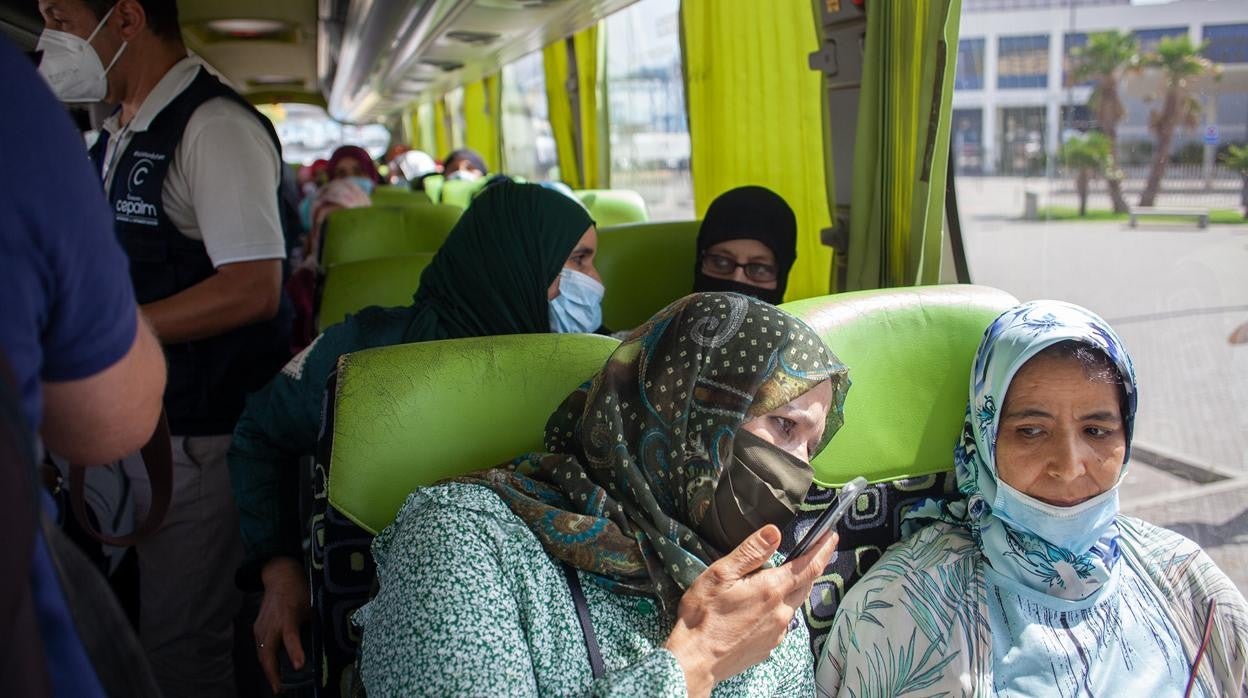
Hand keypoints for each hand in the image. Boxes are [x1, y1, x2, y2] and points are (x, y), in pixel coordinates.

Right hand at [255, 557, 309, 693]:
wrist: (279, 576)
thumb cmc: (299, 590)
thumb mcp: (312, 604)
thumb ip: (315, 624)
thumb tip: (325, 643)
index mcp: (288, 615)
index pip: (291, 637)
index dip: (295, 651)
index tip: (299, 666)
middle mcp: (271, 623)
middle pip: (268, 652)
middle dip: (273, 673)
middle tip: (280, 689)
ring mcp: (261, 626)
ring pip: (262, 653)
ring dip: (268, 670)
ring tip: (277, 685)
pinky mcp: (257, 628)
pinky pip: (260, 648)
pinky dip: (265, 660)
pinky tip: (272, 670)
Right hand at [663, 525, 837, 697]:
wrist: (695, 660)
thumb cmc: (702, 616)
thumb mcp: (720, 574)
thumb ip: (750, 552)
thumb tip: (774, 533)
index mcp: (771, 590)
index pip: (809, 566)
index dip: (823, 549)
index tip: (831, 536)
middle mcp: (781, 612)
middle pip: (806, 584)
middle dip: (812, 566)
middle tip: (812, 551)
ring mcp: (777, 632)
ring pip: (794, 604)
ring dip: (794, 588)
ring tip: (781, 579)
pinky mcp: (769, 647)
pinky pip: (782, 622)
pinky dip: (779, 610)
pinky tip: (762, 609)